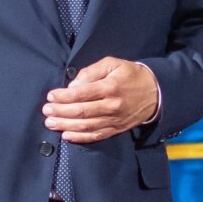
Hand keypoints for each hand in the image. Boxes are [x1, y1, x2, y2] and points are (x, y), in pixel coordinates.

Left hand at [44, 58, 160, 143]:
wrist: (155, 92)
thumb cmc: (130, 75)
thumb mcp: (113, 64)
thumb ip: (91, 71)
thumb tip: (73, 85)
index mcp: (110, 87)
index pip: (82, 94)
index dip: (64, 96)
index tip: (51, 96)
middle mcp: (112, 105)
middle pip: (81, 112)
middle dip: (60, 112)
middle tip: (46, 110)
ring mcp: (114, 120)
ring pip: (86, 126)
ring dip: (66, 125)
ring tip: (51, 123)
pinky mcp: (116, 129)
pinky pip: (96, 136)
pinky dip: (80, 137)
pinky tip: (67, 135)